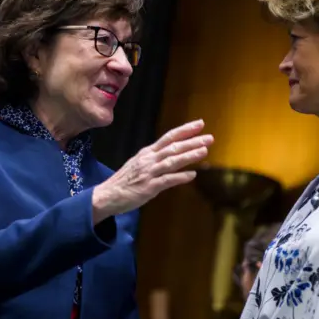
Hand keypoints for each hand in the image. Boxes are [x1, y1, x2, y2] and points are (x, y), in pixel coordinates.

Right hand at [92, 119, 212, 222]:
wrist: (108, 195)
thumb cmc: (125, 180)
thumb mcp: (139, 163)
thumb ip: (156, 159)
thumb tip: (173, 155)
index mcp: (148, 152)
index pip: (169, 137)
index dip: (185, 130)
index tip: (200, 124)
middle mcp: (149, 159)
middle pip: (173, 147)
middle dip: (192, 141)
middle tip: (209, 137)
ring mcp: (149, 173)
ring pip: (172, 161)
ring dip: (189, 156)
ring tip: (204, 151)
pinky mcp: (148, 187)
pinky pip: (167, 180)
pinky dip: (180, 177)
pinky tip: (191, 175)